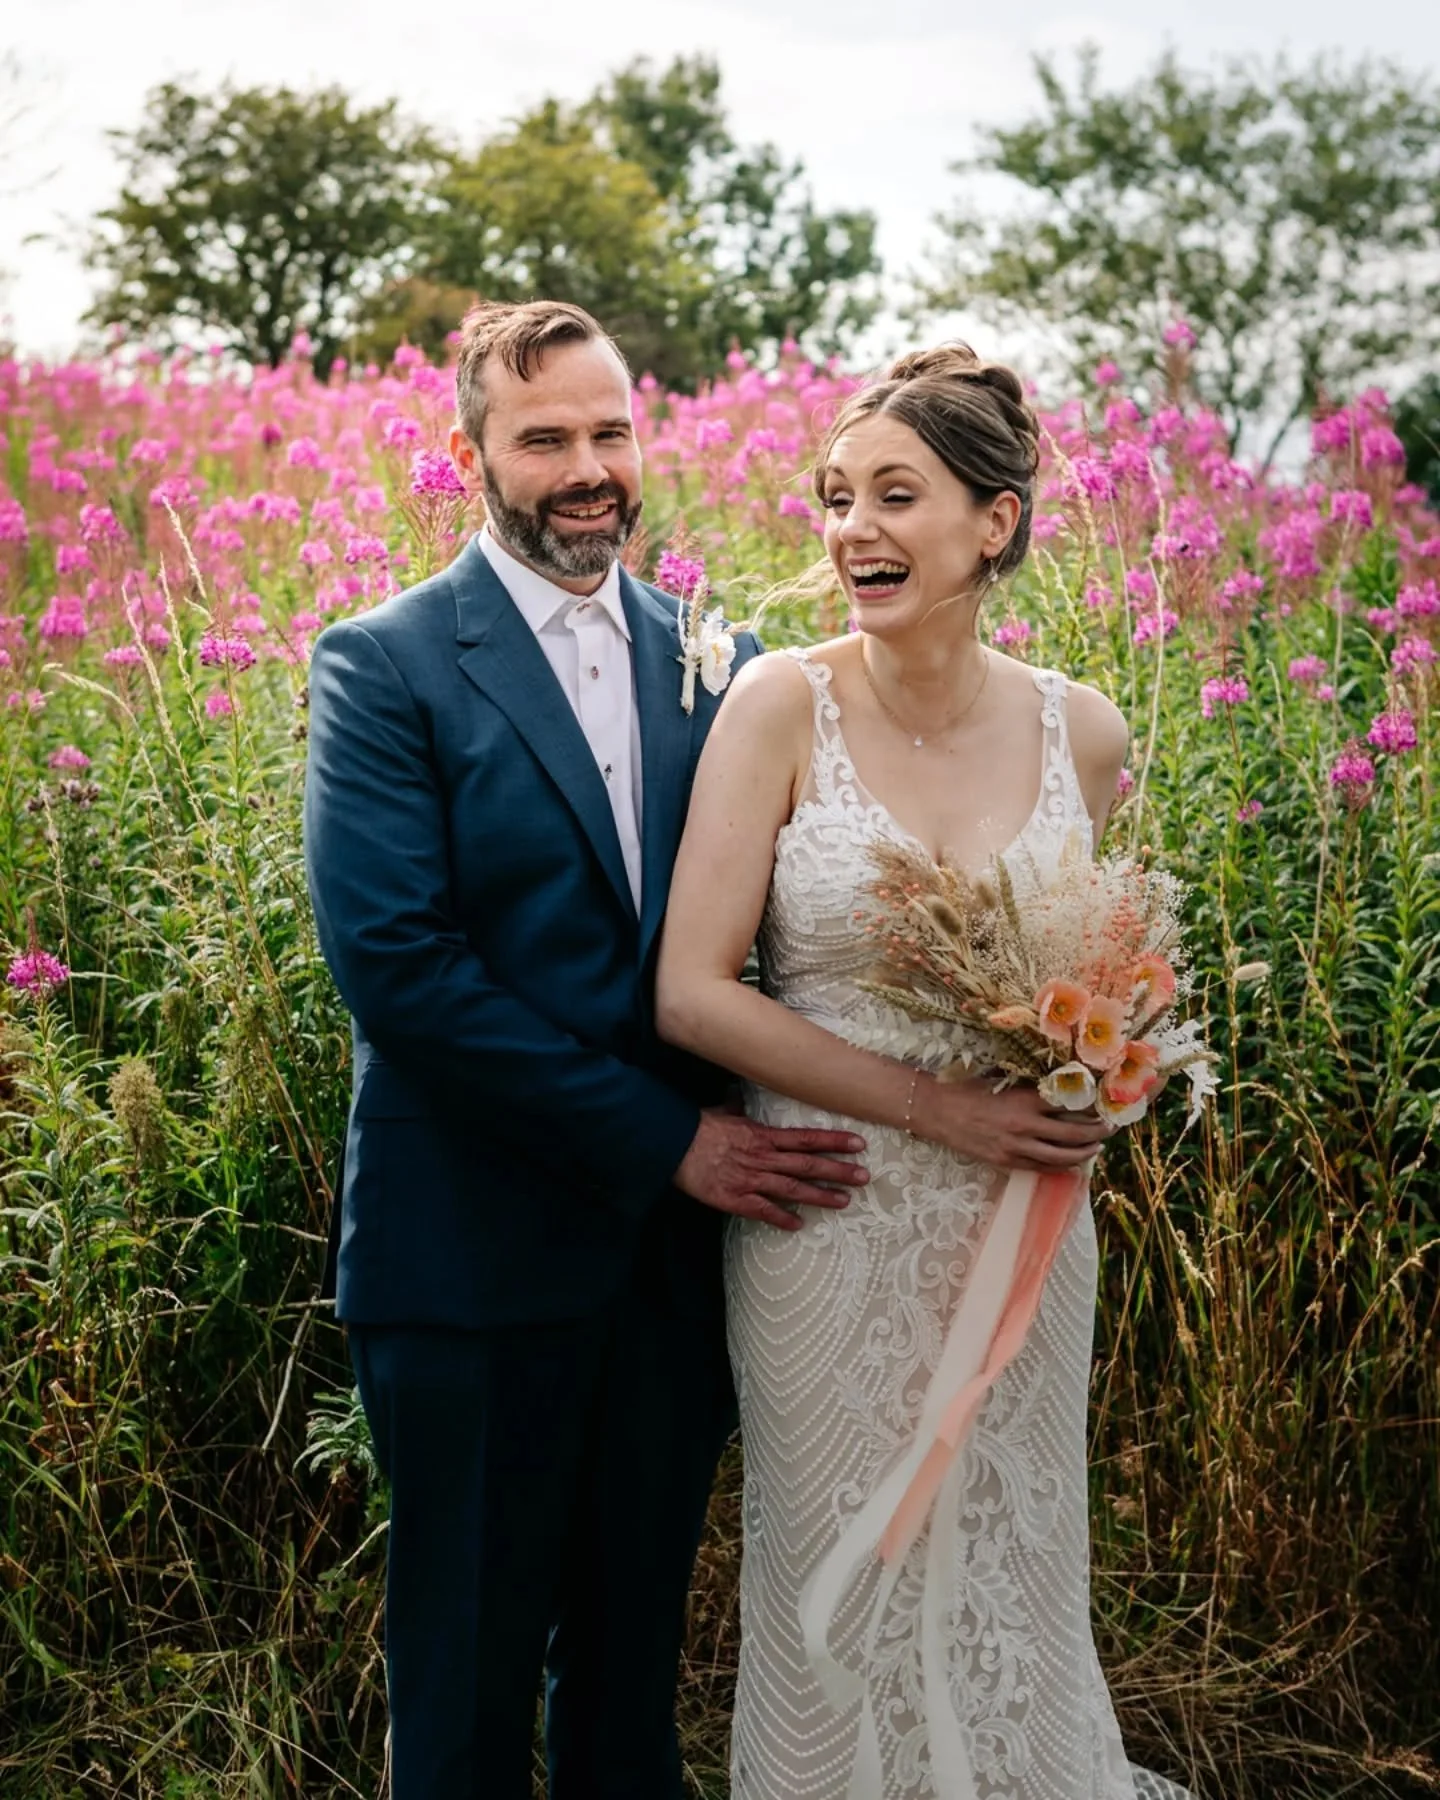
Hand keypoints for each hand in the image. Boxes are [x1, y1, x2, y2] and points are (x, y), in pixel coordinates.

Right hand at [674, 1109, 868, 1231]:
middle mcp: (764, 1158)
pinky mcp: (736, 1199)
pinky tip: (799, 1225)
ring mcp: (751, 1180)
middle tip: (864, 1177)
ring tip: (844, 1202)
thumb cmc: (698, 1126)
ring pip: (793, 1190)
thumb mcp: (724, 1112)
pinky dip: (782, 1218)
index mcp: (763, 1135)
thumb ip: (739, 1108)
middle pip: (808, 1165)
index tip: (858, 1144)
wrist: (673, 1145)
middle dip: (838, 1171)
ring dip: (820, 1196)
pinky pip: (764, 1211)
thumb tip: (739, 1096)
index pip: (807, 1139)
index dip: (834, 1141)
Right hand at [914, 1074, 1111, 1172]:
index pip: (1069, 1106)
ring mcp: (1016, 1148)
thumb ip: (1030, 1087)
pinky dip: (1061, 1166)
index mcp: (1025, 1100)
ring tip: (1096, 1147)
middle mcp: (1025, 1126)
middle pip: (1073, 1134)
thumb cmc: (968, 1089)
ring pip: (1062, 1157)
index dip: (1090, 1107)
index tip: (1104, 1104)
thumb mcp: (1002, 1080)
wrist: (938, 1112)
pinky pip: (1042, 1168)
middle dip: (1096, 1132)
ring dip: (1084, 1153)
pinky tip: (1071, 1162)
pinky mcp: (1007, 1162)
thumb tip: (1060, 1085)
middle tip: (1110, 1128)